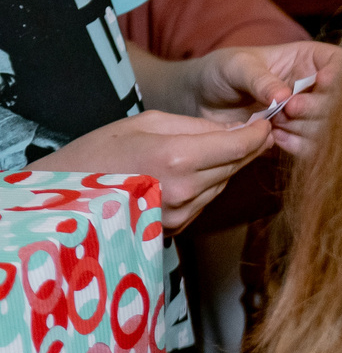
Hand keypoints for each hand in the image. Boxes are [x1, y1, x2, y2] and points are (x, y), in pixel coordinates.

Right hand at [39, 111, 273, 228]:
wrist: (64, 196)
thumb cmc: (100, 152)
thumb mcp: (146, 123)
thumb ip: (196, 126)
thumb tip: (237, 129)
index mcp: (177, 158)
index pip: (239, 146)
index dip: (258, 134)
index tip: (265, 122)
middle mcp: (185, 190)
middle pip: (236, 165)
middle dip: (245, 148)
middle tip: (250, 132)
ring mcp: (181, 214)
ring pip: (223, 184)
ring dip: (224, 167)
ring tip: (209, 151)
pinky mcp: (176, 230)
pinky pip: (206, 201)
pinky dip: (207, 185)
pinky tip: (189, 174)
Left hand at [187, 41, 339, 153]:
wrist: (202, 102)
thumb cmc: (221, 72)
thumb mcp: (236, 67)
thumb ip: (260, 79)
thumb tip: (284, 96)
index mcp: (311, 59)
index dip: (341, 75)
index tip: (322, 82)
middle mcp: (318, 88)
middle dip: (318, 107)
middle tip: (289, 109)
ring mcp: (311, 114)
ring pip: (330, 127)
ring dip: (305, 128)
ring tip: (274, 122)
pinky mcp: (300, 137)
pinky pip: (314, 147)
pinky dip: (297, 146)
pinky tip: (274, 137)